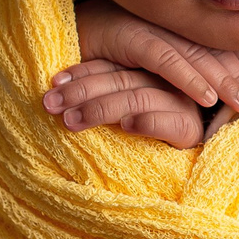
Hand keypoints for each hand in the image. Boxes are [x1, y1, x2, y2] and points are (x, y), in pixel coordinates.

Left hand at [42, 61, 207, 146]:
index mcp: (149, 68)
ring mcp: (180, 103)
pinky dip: (146, 122)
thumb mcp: (115, 106)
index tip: (53, 83)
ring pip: (138, 96)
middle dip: (81, 90)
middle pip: (120, 79)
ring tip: (72, 120)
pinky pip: (167, 121)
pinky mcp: (188, 128)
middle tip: (50, 104)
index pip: (111, 65)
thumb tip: (56, 90)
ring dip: (101, 108)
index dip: (81, 72)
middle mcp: (165, 82)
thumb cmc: (132, 141)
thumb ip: (102, 91)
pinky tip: (126, 126)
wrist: (174, 172)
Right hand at [69, 0, 238, 114]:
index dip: (238, 58)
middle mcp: (160, 17)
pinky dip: (186, 78)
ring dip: (221, 79)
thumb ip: (168, 65)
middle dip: (237, 71)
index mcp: (167, 20)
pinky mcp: (125, 33)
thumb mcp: (138, 59)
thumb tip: (203, 87)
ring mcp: (144, 22)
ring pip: (193, 52)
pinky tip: (206, 98)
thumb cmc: (96, 53)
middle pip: (208, 45)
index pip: (211, 39)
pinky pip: (162, 59)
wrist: (53, 39)